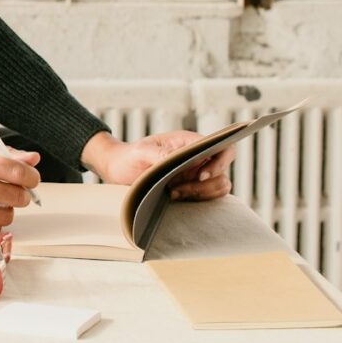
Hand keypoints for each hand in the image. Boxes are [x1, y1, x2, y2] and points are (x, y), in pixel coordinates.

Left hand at [82, 131, 234, 201]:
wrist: (119, 171)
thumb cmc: (130, 156)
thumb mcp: (140, 151)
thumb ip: (158, 152)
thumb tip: (176, 157)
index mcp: (189, 142)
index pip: (221, 147)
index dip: (219, 162)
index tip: (201, 175)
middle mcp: (198, 158)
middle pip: (222, 172)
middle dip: (204, 185)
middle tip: (176, 188)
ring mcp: (198, 174)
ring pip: (219, 187)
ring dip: (200, 194)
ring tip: (173, 194)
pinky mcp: (193, 189)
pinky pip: (209, 197)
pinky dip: (198, 201)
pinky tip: (175, 199)